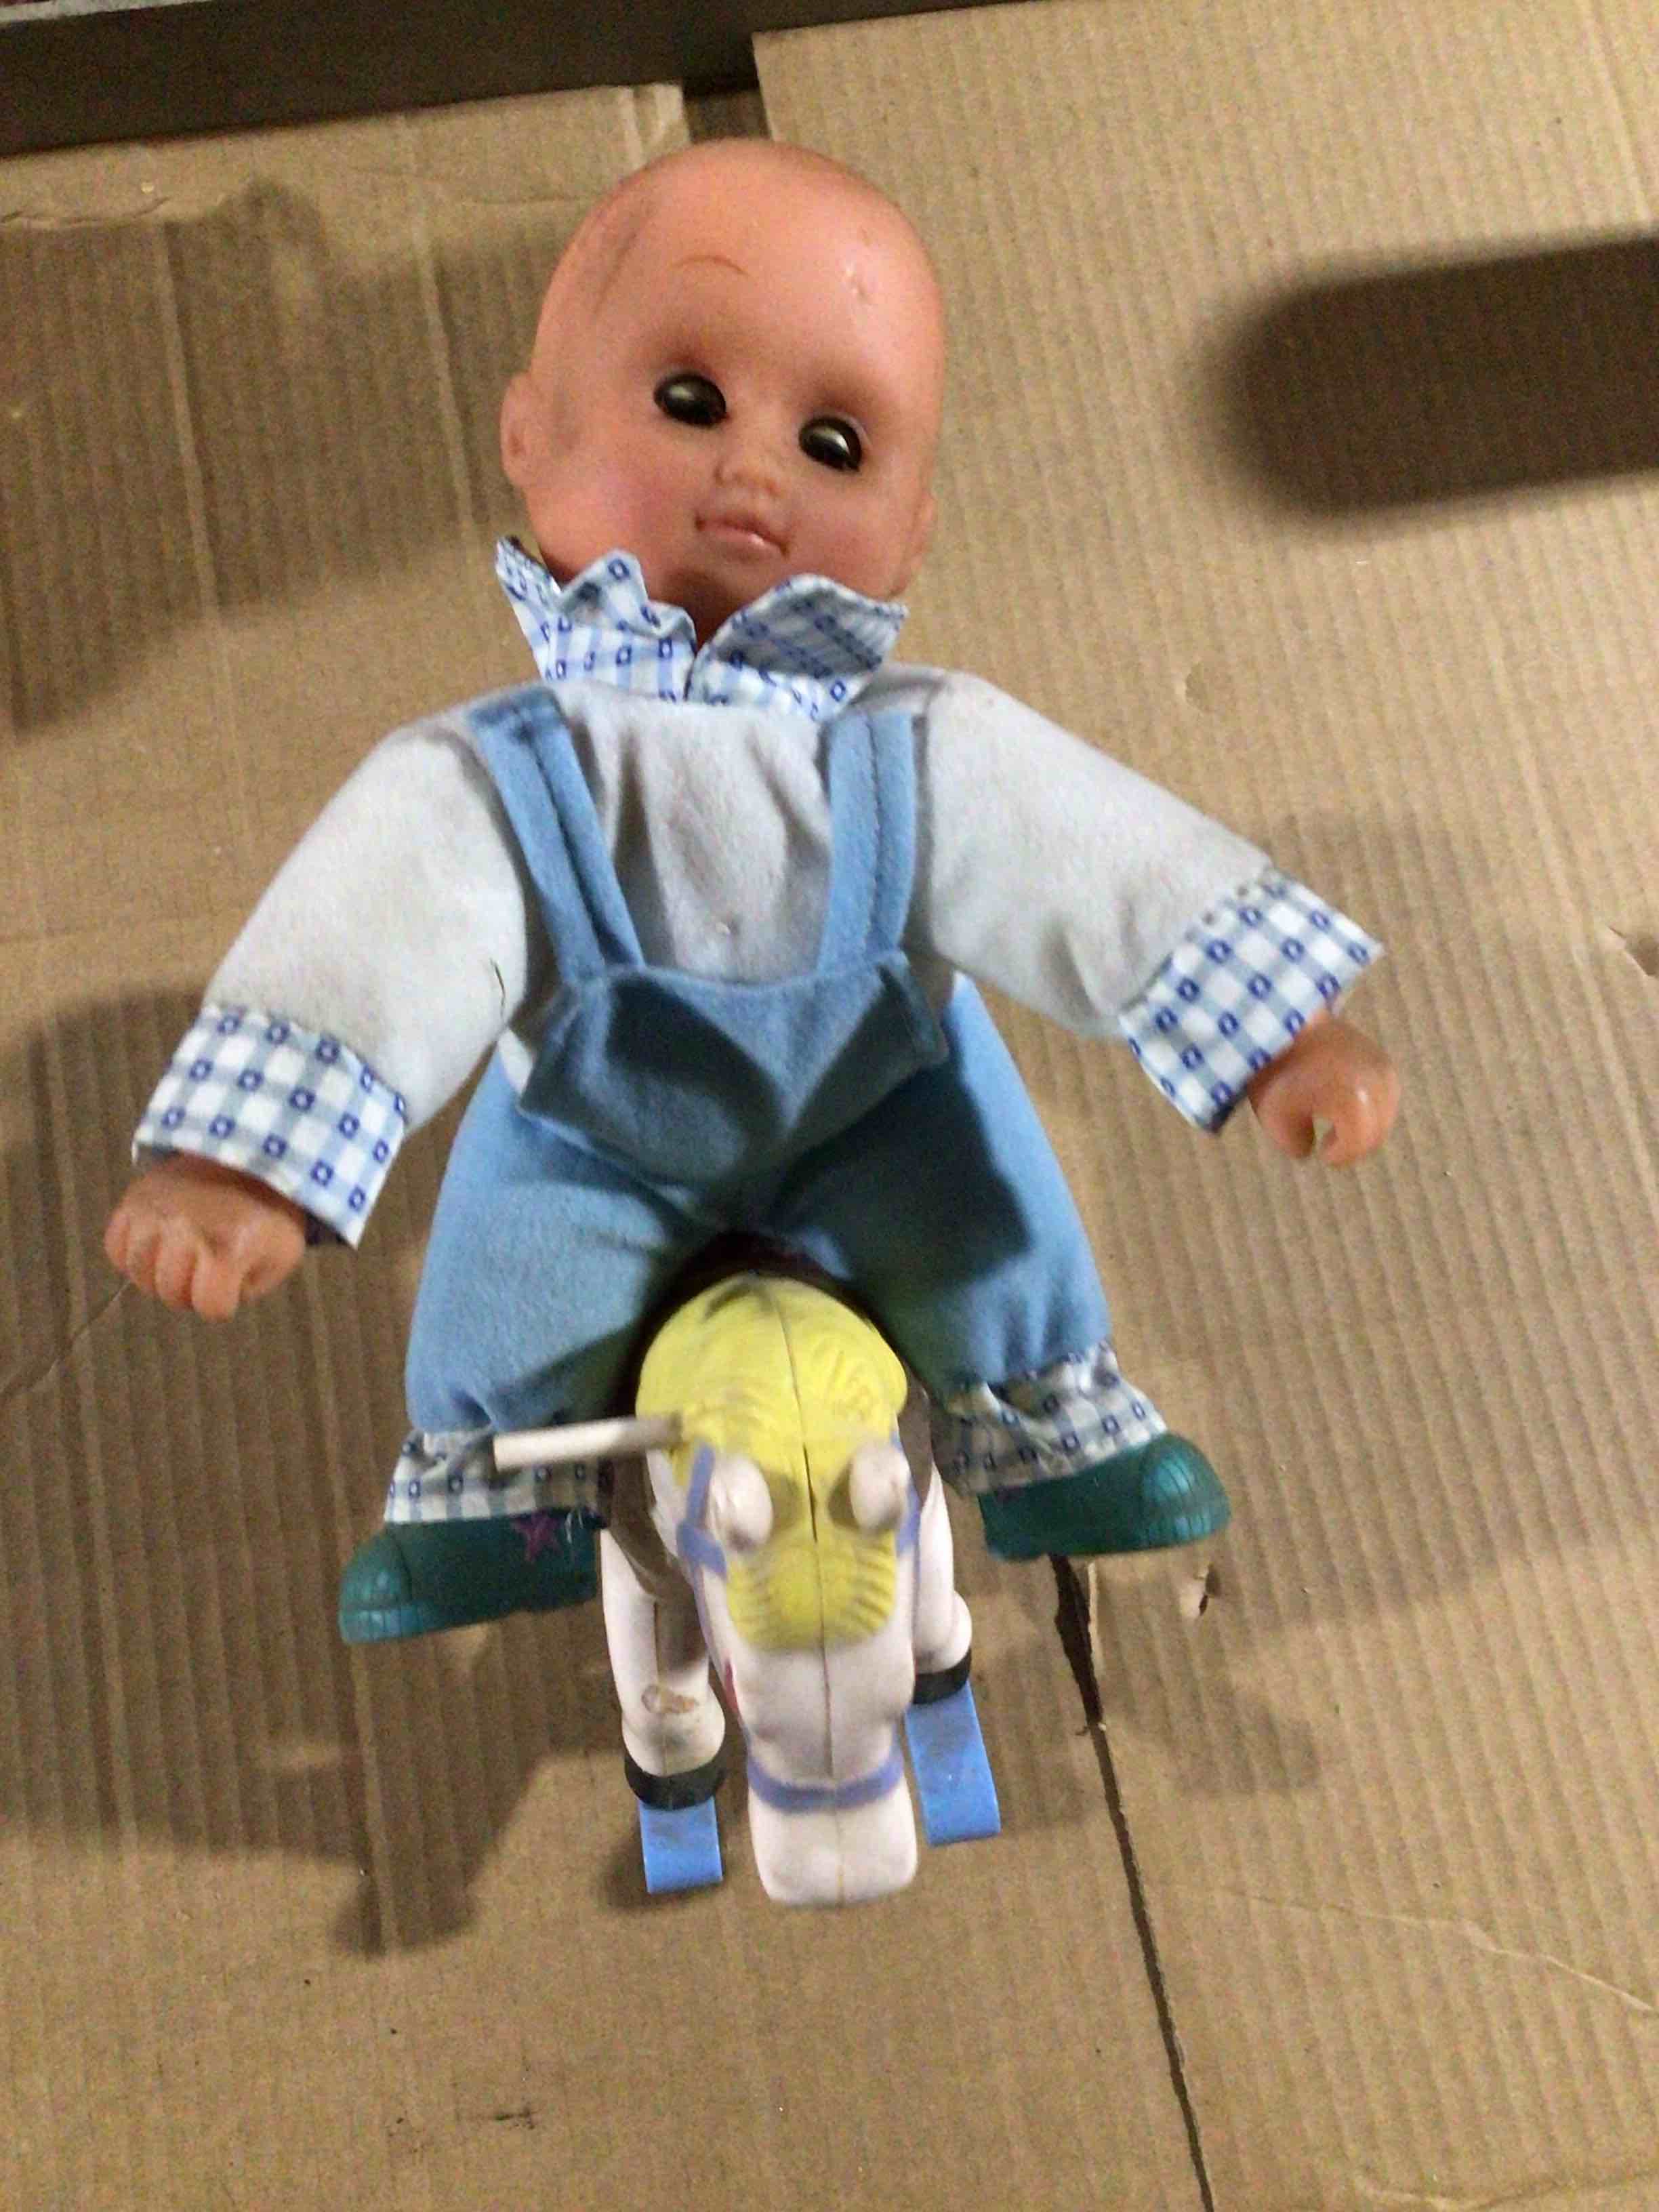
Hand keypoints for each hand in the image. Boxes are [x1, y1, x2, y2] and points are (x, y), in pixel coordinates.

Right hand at [104, 1155, 308, 1319]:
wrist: (250, 1161)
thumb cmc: (267, 1218)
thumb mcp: (278, 1259)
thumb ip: (243, 1291)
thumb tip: (198, 1298)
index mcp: (231, 1245)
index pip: (211, 1306)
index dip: (222, 1305)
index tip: (230, 1285)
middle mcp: (187, 1227)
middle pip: (170, 1292)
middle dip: (189, 1293)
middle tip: (204, 1272)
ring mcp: (156, 1210)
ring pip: (138, 1271)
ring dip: (158, 1276)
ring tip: (180, 1261)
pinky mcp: (136, 1197)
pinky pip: (115, 1246)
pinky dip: (131, 1255)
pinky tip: (156, 1249)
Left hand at [1245, 1013, 1399, 1165]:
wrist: (1287, 1020)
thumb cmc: (1277, 1068)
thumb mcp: (1275, 1117)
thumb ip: (1296, 1145)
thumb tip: (1309, 1150)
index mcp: (1354, 1101)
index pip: (1357, 1145)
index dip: (1339, 1156)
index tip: (1321, 1154)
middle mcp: (1377, 1086)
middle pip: (1375, 1134)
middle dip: (1353, 1146)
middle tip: (1330, 1147)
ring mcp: (1384, 1070)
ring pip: (1384, 1116)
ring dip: (1365, 1128)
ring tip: (1337, 1128)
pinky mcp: (1384, 1059)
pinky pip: (1385, 1096)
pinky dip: (1371, 1108)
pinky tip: (1348, 1107)